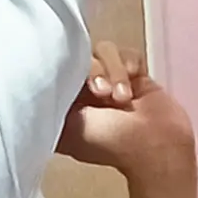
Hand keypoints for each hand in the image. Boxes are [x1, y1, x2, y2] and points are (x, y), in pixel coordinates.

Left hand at [58, 40, 193, 176]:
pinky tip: (134, 89)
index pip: (58, 67)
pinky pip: (127, 53)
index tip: (78, 89)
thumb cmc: (109, 142)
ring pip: (104, 50)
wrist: (156, 146)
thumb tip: (41, 80)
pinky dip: (130, 66)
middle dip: (94, 71)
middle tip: (102, 93)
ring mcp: (112, 78)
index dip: (66, 70)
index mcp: (66, 100)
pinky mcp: (135, 72)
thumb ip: (51, 102)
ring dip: (114, 72)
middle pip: (81, 53)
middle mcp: (86, 87)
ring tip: (122, 97)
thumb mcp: (68, 129)